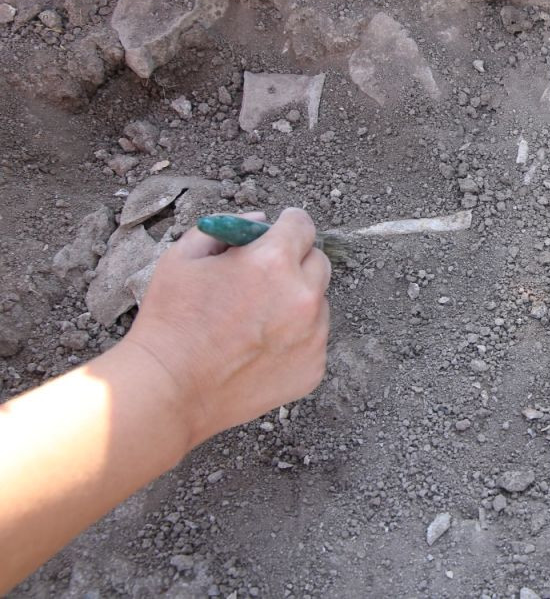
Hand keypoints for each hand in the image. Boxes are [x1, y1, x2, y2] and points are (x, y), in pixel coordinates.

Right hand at [124, 208, 330, 448]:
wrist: (169, 391)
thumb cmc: (169, 322)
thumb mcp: (183, 258)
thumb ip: (226, 228)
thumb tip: (260, 221)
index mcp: (273, 261)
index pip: (302, 225)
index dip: (288, 225)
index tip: (280, 232)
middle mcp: (303, 296)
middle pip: (318, 262)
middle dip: (295, 262)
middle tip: (263, 279)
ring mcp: (313, 335)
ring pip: (318, 304)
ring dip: (297, 303)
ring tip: (254, 321)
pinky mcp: (314, 367)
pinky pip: (314, 340)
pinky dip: (295, 340)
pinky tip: (258, 350)